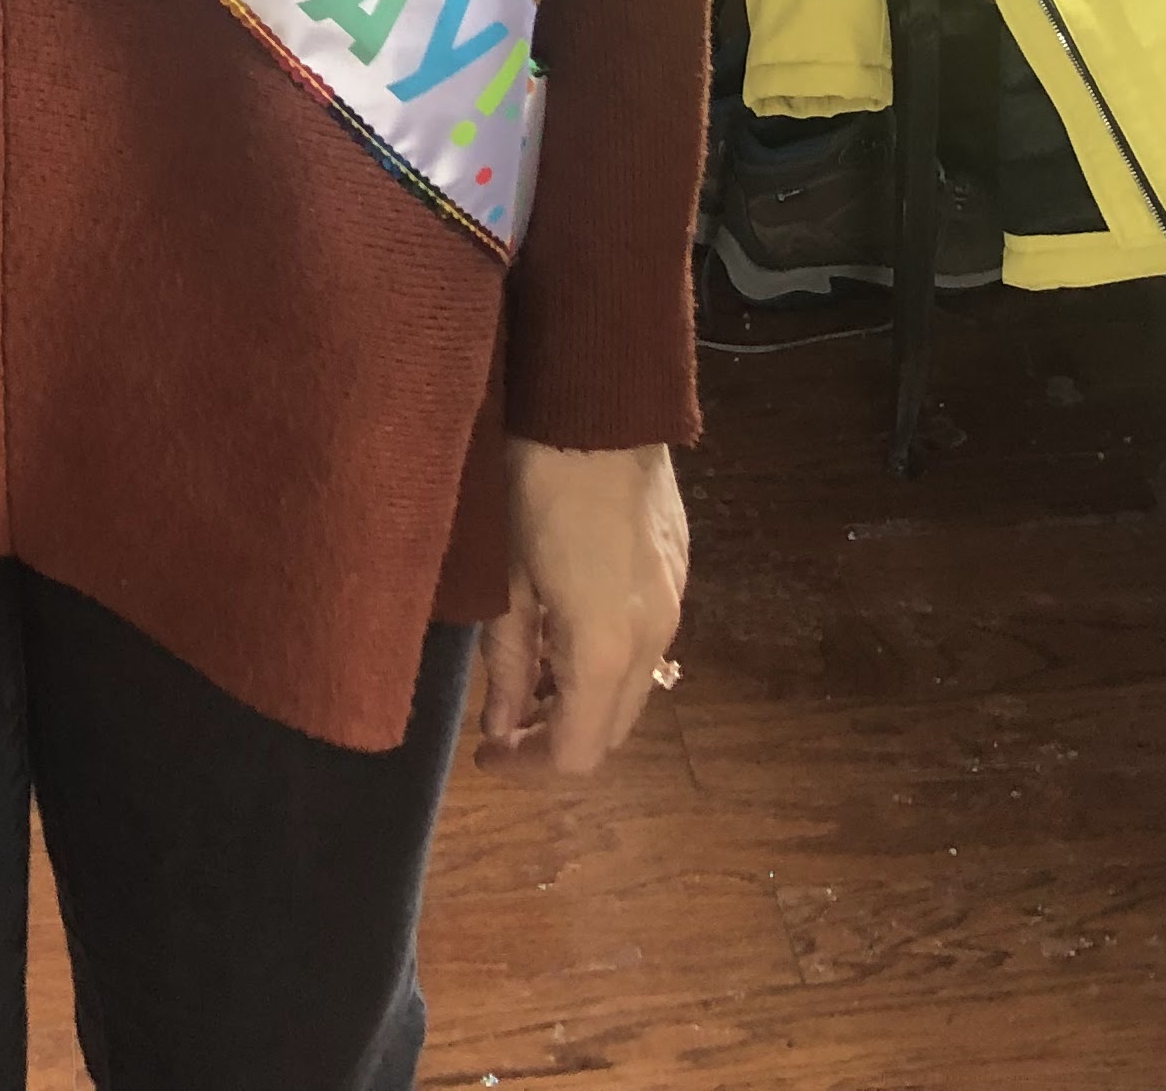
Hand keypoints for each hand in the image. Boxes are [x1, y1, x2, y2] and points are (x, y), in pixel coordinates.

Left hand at [476, 436, 690, 774]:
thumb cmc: (532, 482)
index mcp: (605, 648)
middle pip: (615, 727)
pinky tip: (568, 623)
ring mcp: (675, 599)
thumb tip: (502, 727)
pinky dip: (610, 657)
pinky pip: (648, 639)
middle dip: (559, 735)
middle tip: (504, 716)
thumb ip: (507, 661)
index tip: (486, 753)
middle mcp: (653, 636)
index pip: (580, 753)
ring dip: (586, 696)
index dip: (530, 765)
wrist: (598, 399)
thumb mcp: (505, 575)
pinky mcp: (679, 566)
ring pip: (636, 685)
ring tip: (530, 668)